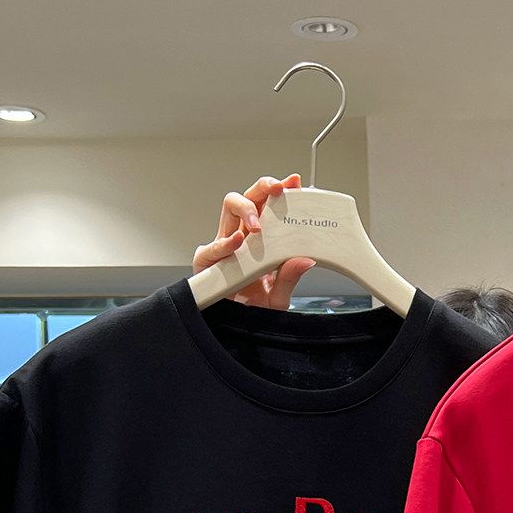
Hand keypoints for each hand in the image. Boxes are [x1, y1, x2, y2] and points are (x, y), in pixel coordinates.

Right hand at [191, 175, 316, 307]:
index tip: (295, 183)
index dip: (281, 191)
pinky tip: (236, 243)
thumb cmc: (254, 307)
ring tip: (257, 223)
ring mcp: (223, 245)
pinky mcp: (207, 262)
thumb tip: (305, 260)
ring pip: (229, 208)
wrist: (236, 329)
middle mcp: (242, 235)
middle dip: (263, 187)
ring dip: (244, 207)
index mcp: (261, 239)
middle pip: (249, 197)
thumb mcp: (279, 296)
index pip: (270, 206)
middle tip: (278, 190)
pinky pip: (211, 248)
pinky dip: (223, 244)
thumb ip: (290, 278)